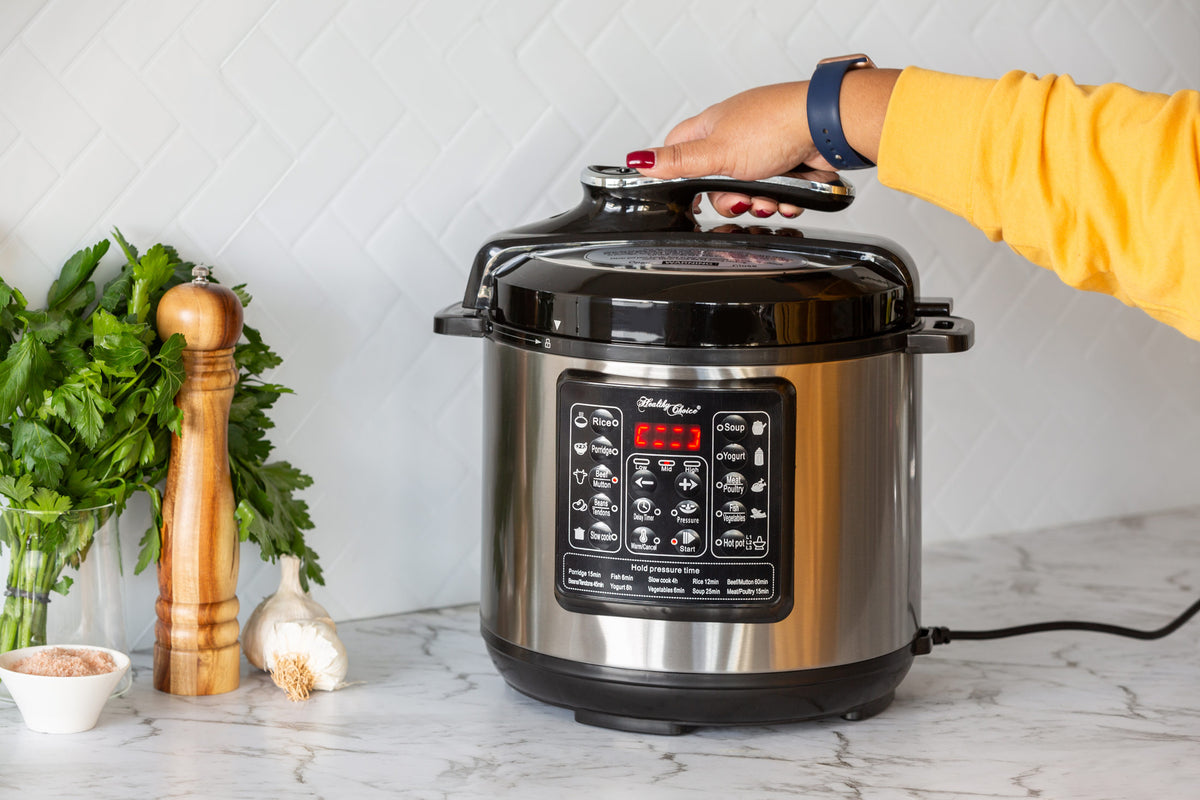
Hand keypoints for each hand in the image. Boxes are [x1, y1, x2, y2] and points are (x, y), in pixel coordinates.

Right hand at [627, 69, 898, 217]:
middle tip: (741, 201)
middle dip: (731, 200)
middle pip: (718, 182)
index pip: (680, 149)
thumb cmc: (774, 126)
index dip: (677, 173)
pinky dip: (785, 199)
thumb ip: (678, 161)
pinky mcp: (790, 162)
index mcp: (713, 126)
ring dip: (762, 202)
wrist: (827, 126)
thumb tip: (638, 161)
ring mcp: (765, 148)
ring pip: (751, 191)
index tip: (684, 196)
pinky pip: (779, 192)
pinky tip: (790, 197)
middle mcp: (738, 135)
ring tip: (772, 199)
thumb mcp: (716, 152)